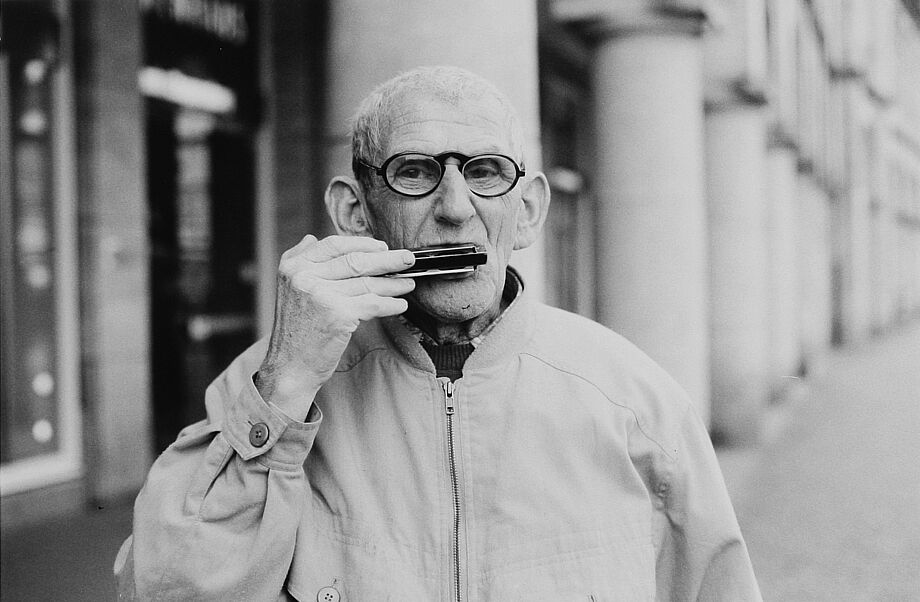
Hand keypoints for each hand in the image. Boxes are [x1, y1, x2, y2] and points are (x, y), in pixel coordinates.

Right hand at [255, 234, 414, 418]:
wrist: (290, 367)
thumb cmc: (296, 330)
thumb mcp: (288, 288)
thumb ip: (299, 259)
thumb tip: (312, 237)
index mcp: (293, 266)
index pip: (333, 245)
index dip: (362, 244)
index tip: (381, 246)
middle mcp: (305, 277)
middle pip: (355, 261)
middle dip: (387, 259)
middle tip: (408, 259)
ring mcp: (322, 295)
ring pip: (367, 283)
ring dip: (393, 283)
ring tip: (408, 283)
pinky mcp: (338, 315)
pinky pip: (373, 304)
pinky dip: (390, 304)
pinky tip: (400, 305)